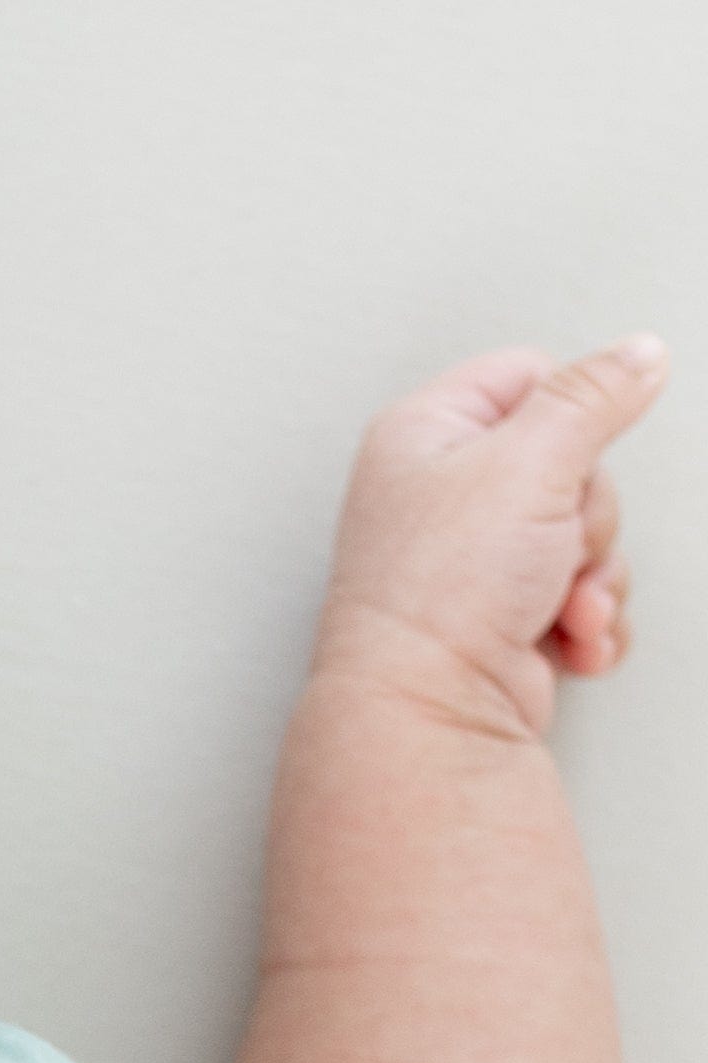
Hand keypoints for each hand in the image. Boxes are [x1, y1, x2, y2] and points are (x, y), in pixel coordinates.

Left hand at [317, 336, 667, 737]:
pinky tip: (563, 640)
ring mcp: (472, 559)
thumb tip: (639, 354)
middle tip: (551, 543)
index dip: (568, 412)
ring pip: (586, 534)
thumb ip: (593, 396)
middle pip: (574, 462)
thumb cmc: (444, 589)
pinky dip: (587, 622)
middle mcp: (440, 492)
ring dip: (593, 576)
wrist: (428, 708)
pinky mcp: (501, 615)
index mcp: (423, 433)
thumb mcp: (531, 460)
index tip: (560, 453)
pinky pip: (581, 596)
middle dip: (587, 515)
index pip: (528, 375)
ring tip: (551, 604)